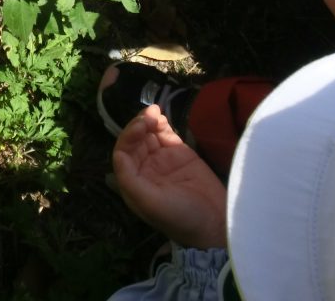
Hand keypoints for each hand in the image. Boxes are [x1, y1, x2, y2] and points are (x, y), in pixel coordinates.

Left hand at [112, 104, 227, 248]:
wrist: (217, 223)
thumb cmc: (180, 217)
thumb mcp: (151, 203)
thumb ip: (131, 180)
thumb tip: (117, 155)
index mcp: (133, 183)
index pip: (123, 153)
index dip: (128, 137)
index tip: (141, 126)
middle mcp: (145, 170)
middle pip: (135, 141)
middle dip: (138, 126)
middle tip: (150, 115)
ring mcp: (162, 160)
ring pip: (148, 135)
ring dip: (148, 121)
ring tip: (155, 112)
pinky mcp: (179, 154)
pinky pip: (166, 135)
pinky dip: (162, 124)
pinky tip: (162, 117)